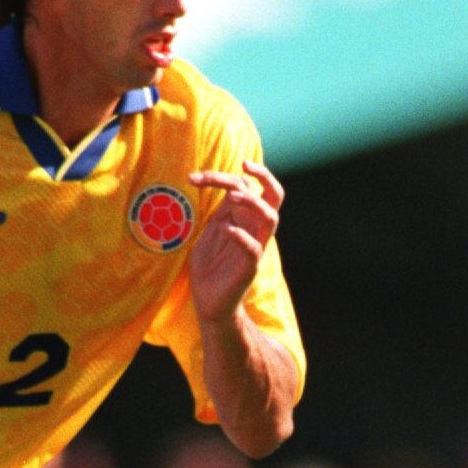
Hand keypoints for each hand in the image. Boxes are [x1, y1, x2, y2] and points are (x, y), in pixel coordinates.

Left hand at [186, 159, 281, 324]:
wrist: (209, 303)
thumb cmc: (209, 267)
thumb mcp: (210, 232)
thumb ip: (220, 212)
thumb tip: (227, 189)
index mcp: (245, 219)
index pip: (245, 187)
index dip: (219, 177)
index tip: (193, 177)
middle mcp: (255, 229)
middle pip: (274, 195)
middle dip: (264, 176)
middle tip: (245, 164)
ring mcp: (255, 247)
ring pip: (271, 217)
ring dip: (254, 202)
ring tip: (233, 197)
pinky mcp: (249, 267)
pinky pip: (254, 248)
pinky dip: (241, 236)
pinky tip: (226, 229)